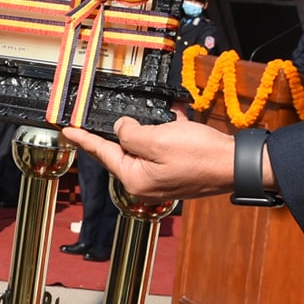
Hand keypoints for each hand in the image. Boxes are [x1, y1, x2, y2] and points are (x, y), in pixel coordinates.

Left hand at [61, 112, 241, 202]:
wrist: (236, 165)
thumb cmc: (200, 156)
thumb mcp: (157, 139)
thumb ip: (130, 134)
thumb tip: (121, 128)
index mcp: (135, 179)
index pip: (102, 153)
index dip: (83, 138)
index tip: (67, 130)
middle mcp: (145, 183)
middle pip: (123, 150)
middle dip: (124, 131)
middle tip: (118, 119)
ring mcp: (161, 180)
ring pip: (145, 146)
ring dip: (150, 129)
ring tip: (160, 119)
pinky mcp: (175, 173)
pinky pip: (162, 148)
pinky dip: (166, 133)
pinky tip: (175, 121)